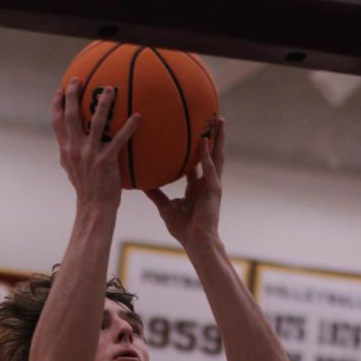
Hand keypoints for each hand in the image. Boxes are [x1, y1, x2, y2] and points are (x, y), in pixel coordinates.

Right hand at [52, 79, 140, 208]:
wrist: (94, 207)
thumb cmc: (86, 189)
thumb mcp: (71, 170)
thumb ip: (69, 154)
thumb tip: (67, 145)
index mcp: (66, 150)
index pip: (57, 123)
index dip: (57, 105)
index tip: (59, 90)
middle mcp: (75, 149)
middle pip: (70, 116)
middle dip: (72, 95)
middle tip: (77, 80)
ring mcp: (90, 154)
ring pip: (96, 122)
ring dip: (103, 104)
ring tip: (110, 90)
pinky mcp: (106, 161)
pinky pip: (120, 139)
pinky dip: (129, 127)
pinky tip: (138, 116)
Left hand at [145, 117, 224, 250]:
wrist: (197, 242)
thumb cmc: (183, 228)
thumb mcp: (165, 207)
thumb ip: (156, 194)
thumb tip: (142, 183)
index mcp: (197, 186)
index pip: (197, 163)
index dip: (198, 149)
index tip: (195, 133)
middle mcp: (207, 182)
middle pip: (211, 154)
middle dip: (212, 136)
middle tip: (212, 118)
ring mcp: (213, 184)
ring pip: (217, 156)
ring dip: (218, 138)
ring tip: (218, 120)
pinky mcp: (214, 189)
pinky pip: (210, 169)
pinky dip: (207, 156)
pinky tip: (204, 142)